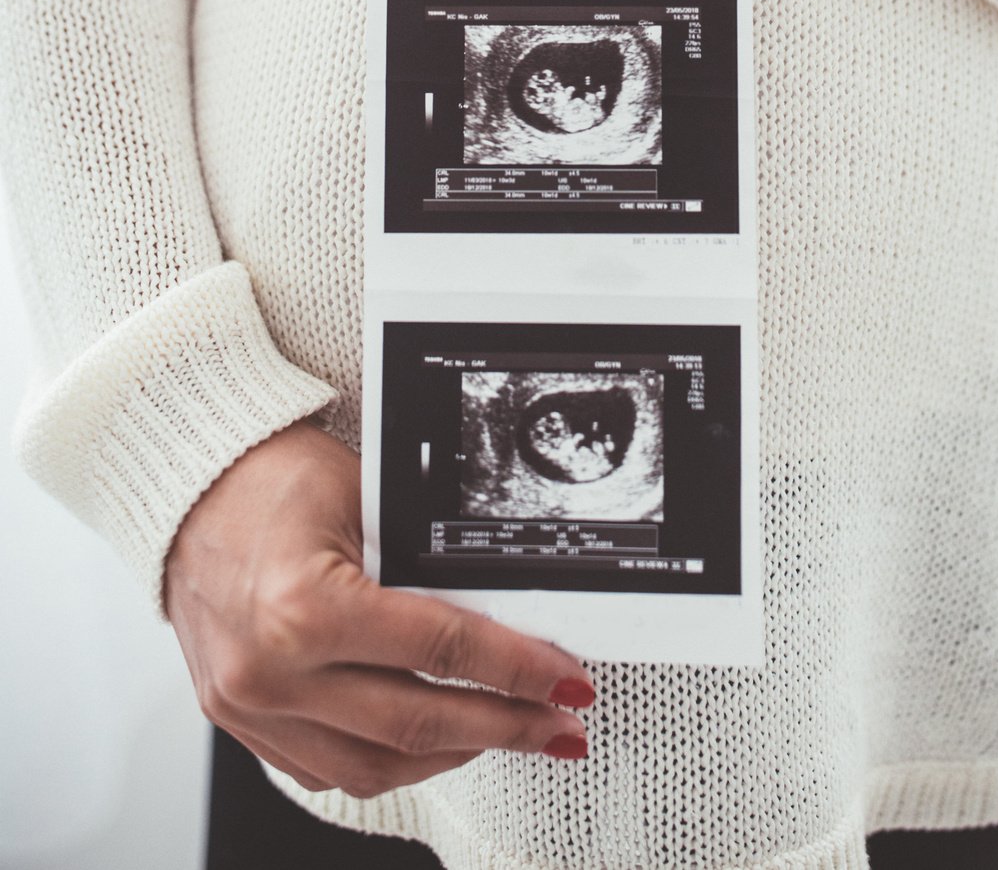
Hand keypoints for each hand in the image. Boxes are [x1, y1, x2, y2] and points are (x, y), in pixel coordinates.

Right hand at [164, 420, 593, 798]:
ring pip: (373, 766)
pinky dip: (385, 760)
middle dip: (504, 727)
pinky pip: (324, 769)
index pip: (441, 649)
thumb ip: (425, 558)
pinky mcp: (239, 719)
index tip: (563, 680)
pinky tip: (427, 741)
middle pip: (417, 723)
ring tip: (504, 734)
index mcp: (304, 609)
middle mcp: (272, 671)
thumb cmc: (266, 476)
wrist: (187, 484)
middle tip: (557, 723)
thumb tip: (506, 605)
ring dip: (450, 756)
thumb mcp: (364, 496)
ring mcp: (250, 705)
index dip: (516, 668)